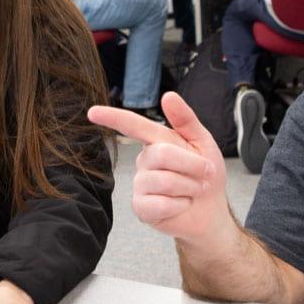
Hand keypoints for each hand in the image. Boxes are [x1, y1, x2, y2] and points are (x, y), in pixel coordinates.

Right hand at [87, 92, 229, 243]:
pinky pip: (161, 204)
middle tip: (205, 173)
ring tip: (195, 190)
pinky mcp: (141, 208)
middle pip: (162, 154)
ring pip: (165, 181)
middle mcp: (143, 160)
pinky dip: (181, 204)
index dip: (113, 118)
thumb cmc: (205, 173)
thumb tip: (168, 95)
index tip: (93, 112)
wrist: (211, 209)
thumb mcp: (203, 142)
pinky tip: (182, 204)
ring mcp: (140, 185)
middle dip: (192, 165)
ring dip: (190, 186)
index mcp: (156, 140)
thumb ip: (185, 119)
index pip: (132, 126)